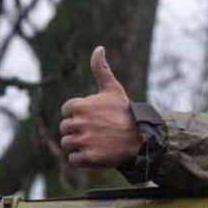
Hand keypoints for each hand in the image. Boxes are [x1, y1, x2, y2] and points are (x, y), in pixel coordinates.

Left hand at [60, 46, 141, 167]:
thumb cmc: (125, 112)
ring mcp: (83, 141)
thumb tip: (99, 48)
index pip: (67, 111)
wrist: (142, 137)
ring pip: (67, 144)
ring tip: (96, 142)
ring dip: (78, 145)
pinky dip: (82, 158)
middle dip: (78, 130)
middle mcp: (79, 123)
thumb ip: (101, 69)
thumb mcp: (113, 89)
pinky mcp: (88, 158)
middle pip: (65, 129)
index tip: (94, 117)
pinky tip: (97, 152)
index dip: (79, 114)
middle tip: (97, 131)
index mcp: (80, 106)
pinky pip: (73, 160)